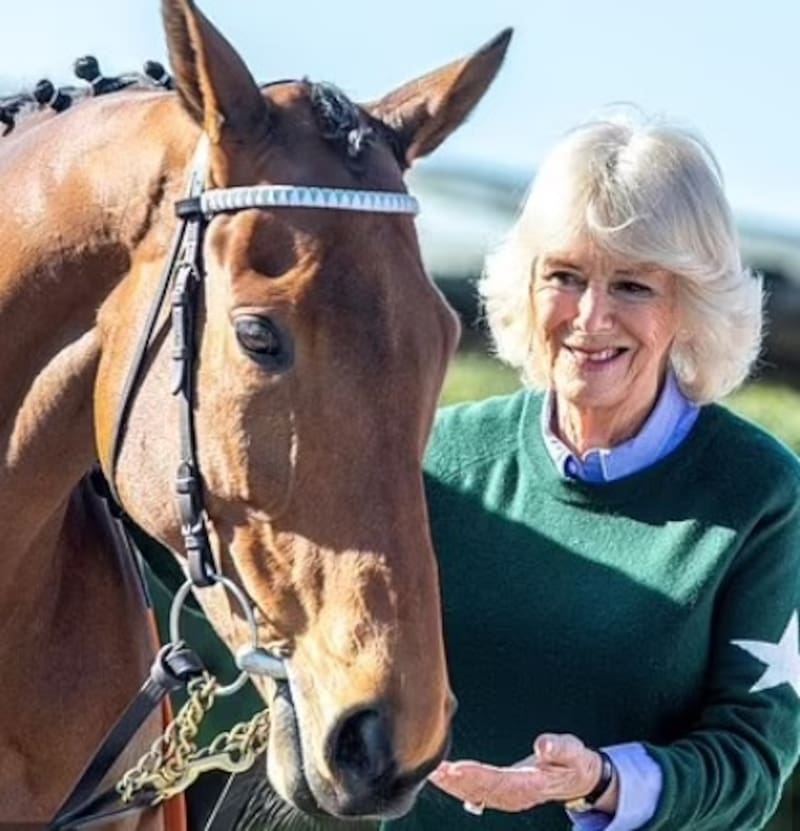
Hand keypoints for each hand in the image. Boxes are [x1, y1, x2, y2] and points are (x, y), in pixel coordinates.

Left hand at [428, 733, 605, 813]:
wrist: (577, 779)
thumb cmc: (573, 762)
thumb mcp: (573, 751)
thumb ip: (559, 748)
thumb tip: (543, 745)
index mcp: (531, 785)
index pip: (499, 781)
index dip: (476, 776)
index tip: (456, 768)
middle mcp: (515, 795)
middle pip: (482, 790)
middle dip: (456, 781)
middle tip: (434, 770)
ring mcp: (507, 796)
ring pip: (475, 793)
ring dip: (452, 784)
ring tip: (431, 772)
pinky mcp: (501, 792)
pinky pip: (476, 791)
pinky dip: (457, 784)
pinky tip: (442, 776)